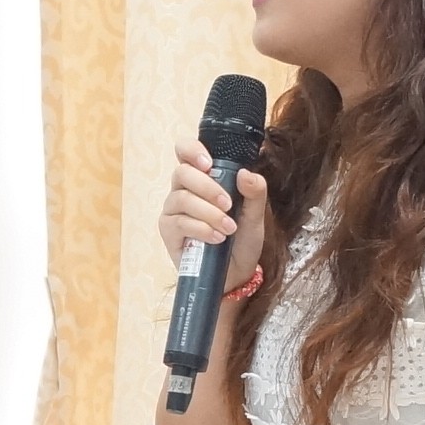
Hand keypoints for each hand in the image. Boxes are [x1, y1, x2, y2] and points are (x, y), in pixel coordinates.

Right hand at [156, 139, 271, 284]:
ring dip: (208, 212)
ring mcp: (173, 211)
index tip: (209, 162)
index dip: (191, 149)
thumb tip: (245, 173)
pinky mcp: (168, 231)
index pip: (185, 151)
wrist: (235, 274)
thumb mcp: (255, 216)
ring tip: (228, 228)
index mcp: (202, 178)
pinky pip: (179, 223)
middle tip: (229, 204)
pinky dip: (201, 229)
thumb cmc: (241, 241)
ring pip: (182, 199)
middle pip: (182, 173)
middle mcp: (183, 190)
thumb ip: (255, 192)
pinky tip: (217, 238)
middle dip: (208, 187)